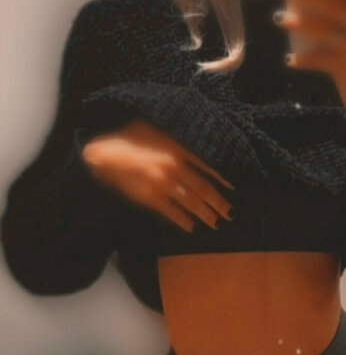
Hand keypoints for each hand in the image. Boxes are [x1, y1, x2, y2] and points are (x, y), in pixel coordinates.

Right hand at [81, 120, 234, 232]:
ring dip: (206, 214)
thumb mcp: (155, 127)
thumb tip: (195, 140)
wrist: (103, 154)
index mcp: (177, 147)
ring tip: (216, 223)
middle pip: (204, 188)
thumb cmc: (127, 136)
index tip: (233, 187)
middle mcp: (174, 167)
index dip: (222, 177)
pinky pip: (173, 213)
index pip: (208, 165)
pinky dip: (183, 221)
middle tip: (230, 214)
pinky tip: (191, 228)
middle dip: (219, 203)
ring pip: (192, 203)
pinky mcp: (151, 199)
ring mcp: (163, 185)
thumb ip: (175, 135)